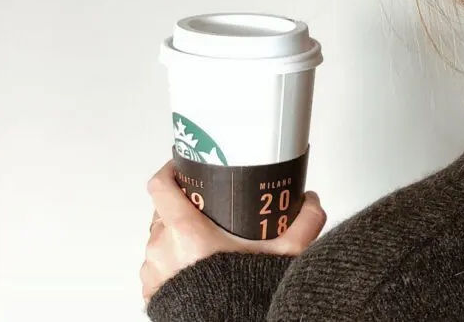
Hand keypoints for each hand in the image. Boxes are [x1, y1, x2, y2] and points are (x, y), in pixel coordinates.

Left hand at [140, 161, 326, 302]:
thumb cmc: (246, 297)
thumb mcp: (285, 254)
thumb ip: (304, 223)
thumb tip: (312, 202)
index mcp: (187, 232)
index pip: (161, 186)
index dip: (170, 170)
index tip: (182, 166)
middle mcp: (163, 248)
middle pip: (163, 212)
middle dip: (182, 208)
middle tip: (207, 211)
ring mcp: (154, 271)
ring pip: (159, 241)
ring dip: (176, 238)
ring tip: (205, 243)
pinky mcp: (152, 292)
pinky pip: (157, 268)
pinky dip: (172, 263)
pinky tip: (194, 268)